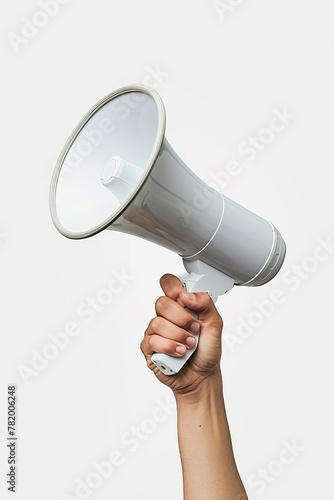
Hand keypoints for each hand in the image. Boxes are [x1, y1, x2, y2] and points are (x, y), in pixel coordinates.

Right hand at [140, 273, 223, 395]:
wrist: (202, 376)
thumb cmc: (207, 350)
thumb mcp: (215, 323)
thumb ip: (205, 303)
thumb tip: (186, 295)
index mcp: (180, 305)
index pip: (168, 283)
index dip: (173, 287)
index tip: (184, 299)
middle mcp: (165, 316)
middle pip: (161, 303)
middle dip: (182, 318)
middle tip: (194, 329)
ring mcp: (155, 331)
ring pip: (157, 323)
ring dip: (178, 336)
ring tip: (189, 345)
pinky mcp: (149, 348)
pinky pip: (152, 340)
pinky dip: (170, 347)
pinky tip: (180, 353)